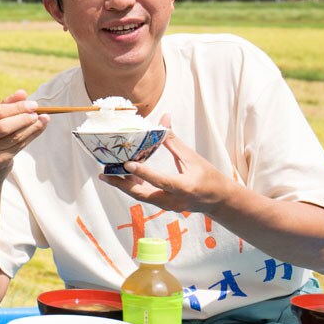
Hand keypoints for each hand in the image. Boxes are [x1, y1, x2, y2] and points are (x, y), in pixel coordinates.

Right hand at [0, 91, 49, 181]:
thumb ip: (5, 105)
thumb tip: (22, 93)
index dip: (16, 107)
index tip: (33, 104)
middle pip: (3, 126)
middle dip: (23, 117)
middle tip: (37, 112)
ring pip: (13, 137)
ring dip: (31, 127)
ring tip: (42, 119)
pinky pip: (18, 147)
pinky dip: (31, 136)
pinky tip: (39, 129)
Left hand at [100, 115, 228, 211]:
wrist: (219, 200)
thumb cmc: (208, 177)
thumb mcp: (192, 157)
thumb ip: (173, 140)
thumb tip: (164, 117)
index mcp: (185, 187)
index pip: (161, 180)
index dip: (144, 172)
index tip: (127, 163)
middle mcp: (175, 200)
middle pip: (143, 194)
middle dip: (122, 185)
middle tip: (104, 174)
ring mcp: (169, 206)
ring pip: (142, 197)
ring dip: (125, 185)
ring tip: (108, 173)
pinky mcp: (164, 207)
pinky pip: (145, 196)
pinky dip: (134, 186)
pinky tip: (125, 175)